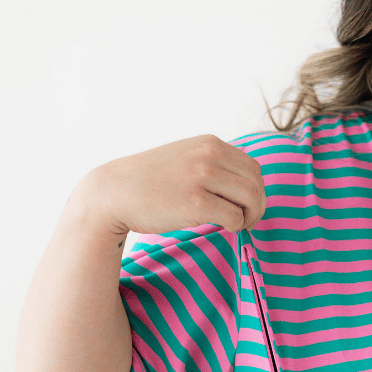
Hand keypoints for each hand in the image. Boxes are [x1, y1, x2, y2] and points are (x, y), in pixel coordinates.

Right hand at [75, 133, 266, 237]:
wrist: (114, 193)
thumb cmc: (150, 182)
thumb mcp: (185, 158)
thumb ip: (213, 164)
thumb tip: (246, 186)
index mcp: (209, 144)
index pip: (252, 168)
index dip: (256, 190)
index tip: (245, 206)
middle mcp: (209, 156)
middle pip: (256, 184)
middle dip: (257, 206)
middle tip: (246, 221)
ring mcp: (202, 178)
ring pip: (250, 199)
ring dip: (250, 217)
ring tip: (237, 225)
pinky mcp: (196, 203)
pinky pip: (234, 217)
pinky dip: (235, 226)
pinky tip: (223, 228)